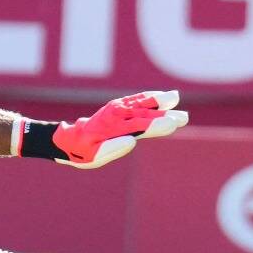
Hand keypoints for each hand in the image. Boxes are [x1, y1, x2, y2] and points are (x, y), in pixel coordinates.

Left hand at [51, 90, 187, 166]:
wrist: (69, 138)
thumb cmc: (82, 151)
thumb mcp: (94, 155)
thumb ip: (112, 148)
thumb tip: (131, 142)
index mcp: (111, 128)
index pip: (138, 126)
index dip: (156, 125)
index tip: (172, 123)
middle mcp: (115, 114)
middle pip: (143, 114)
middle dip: (163, 115)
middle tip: (183, 117)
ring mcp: (116, 108)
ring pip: (139, 102)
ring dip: (157, 101)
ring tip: (174, 98)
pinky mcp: (117, 106)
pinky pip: (135, 99)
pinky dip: (148, 97)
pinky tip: (162, 97)